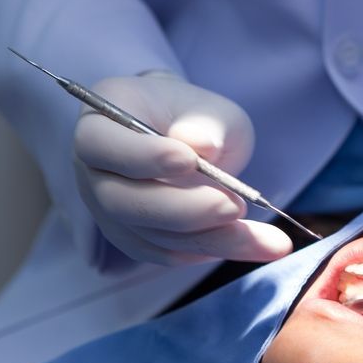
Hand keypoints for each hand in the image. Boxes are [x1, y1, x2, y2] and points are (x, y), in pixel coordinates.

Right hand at [73, 72, 291, 264]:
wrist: (185, 140)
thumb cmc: (192, 117)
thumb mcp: (208, 107)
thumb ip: (206, 122)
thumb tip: (203, 145)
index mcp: (99, 123)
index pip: (100, 144)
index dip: (141, 157)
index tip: (189, 161)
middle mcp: (94, 172)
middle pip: (122, 202)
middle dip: (183, 210)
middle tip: (235, 206)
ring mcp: (110, 212)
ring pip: (153, 236)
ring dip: (213, 239)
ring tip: (269, 239)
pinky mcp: (136, 240)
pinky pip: (169, 255)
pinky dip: (213, 251)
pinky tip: (254, 244)